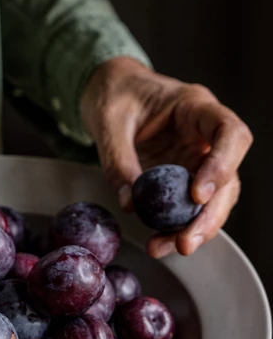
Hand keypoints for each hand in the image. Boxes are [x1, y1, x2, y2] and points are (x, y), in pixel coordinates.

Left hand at [80, 57, 252, 256]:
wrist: (108, 90)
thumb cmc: (114, 93)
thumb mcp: (108, 122)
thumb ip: (118, 160)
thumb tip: (129, 204)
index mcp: (195, 107)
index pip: (230, 132)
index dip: (223, 165)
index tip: (196, 193)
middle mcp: (204, 135)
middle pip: (228, 177)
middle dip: (209, 214)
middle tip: (184, 242)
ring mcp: (196, 158)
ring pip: (213, 199)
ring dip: (194, 227)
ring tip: (165, 248)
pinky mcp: (182, 176)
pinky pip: (187, 205)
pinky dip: (175, 227)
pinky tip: (159, 243)